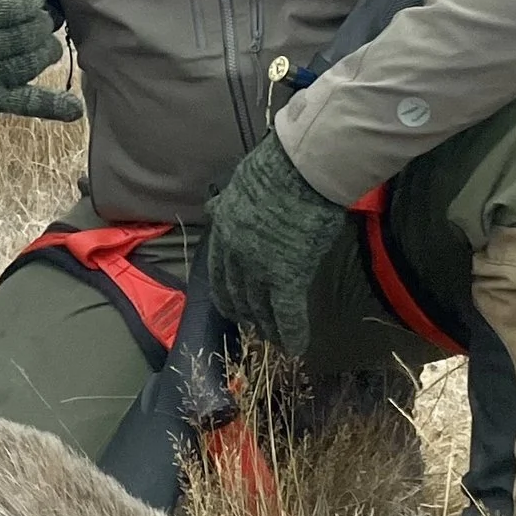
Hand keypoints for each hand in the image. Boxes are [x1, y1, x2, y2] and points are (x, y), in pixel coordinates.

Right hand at [0, 0, 83, 122]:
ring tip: (37, 39)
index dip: (30, 2)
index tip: (29, 0)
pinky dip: (52, 107)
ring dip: (45, 48)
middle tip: (33, 20)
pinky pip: (28, 103)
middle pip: (30, 33)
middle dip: (39, 24)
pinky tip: (73, 110)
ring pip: (35, 60)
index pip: (16, 7)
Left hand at [206, 131, 349, 356]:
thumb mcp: (241, 184)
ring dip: (267, 326)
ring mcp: (261, 267)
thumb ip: (228, 203)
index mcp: (224, 229)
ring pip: (260, 306)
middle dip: (244, 312)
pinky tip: (296, 348)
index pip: (219, 270)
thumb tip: (215, 205)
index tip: (231, 303)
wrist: (300, 170)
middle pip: (237, 292)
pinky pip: (288, 312)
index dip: (225, 291)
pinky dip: (292, 333)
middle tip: (253, 326)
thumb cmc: (277, 168)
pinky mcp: (288, 276)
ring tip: (273, 339)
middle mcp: (236, 253)